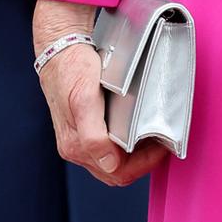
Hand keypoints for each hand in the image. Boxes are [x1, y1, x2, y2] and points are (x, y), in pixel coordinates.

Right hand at [33, 4, 164, 189]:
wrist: (59, 49)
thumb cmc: (71, 69)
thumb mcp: (84, 99)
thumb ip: (93, 136)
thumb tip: (109, 165)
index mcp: (77, 146)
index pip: (118, 173)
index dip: (145, 164)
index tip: (162, 146)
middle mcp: (76, 148)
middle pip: (117, 172)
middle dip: (143, 162)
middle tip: (162, 141)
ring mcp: (79, 140)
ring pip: (114, 162)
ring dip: (136, 154)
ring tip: (152, 135)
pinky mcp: (82, 129)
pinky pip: (108, 148)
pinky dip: (126, 144)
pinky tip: (137, 129)